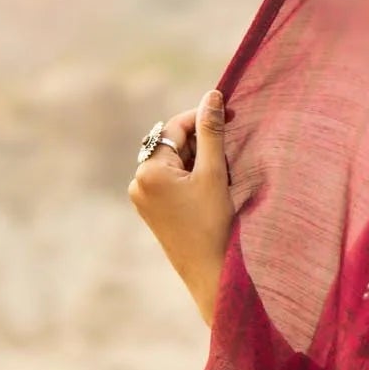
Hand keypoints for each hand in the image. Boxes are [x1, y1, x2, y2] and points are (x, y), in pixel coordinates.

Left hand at [127, 86, 233, 327]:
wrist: (209, 273)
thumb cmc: (213, 224)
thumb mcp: (214, 174)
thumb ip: (211, 132)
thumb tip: (211, 96)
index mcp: (148, 172)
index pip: (174, 129)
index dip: (202, 118)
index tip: (229, 113)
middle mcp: (138, 183)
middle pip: (172, 145)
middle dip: (201, 142)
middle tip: (230, 149)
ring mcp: (143, 199)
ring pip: (173, 163)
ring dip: (198, 160)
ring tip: (223, 174)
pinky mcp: (152, 212)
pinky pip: (170, 182)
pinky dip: (191, 177)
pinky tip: (212, 188)